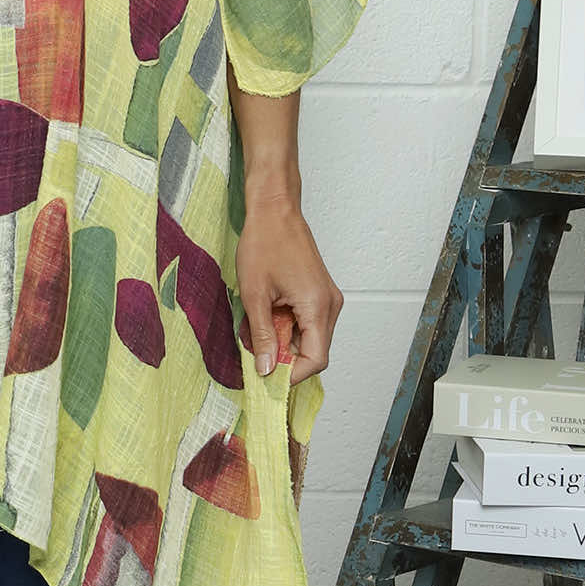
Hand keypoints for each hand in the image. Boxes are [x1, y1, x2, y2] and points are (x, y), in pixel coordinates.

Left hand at [235, 200, 342, 388]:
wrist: (274, 210)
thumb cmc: (264, 242)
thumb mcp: (255, 294)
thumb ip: (262, 335)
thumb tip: (265, 369)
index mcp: (318, 306)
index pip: (316, 360)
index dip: (291, 374)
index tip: (266, 376)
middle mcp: (330, 304)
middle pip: (314, 351)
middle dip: (283, 356)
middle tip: (254, 350)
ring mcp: (327, 298)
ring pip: (309, 337)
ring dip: (282, 340)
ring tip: (256, 327)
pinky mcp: (320, 292)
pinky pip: (307, 322)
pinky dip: (286, 325)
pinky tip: (265, 314)